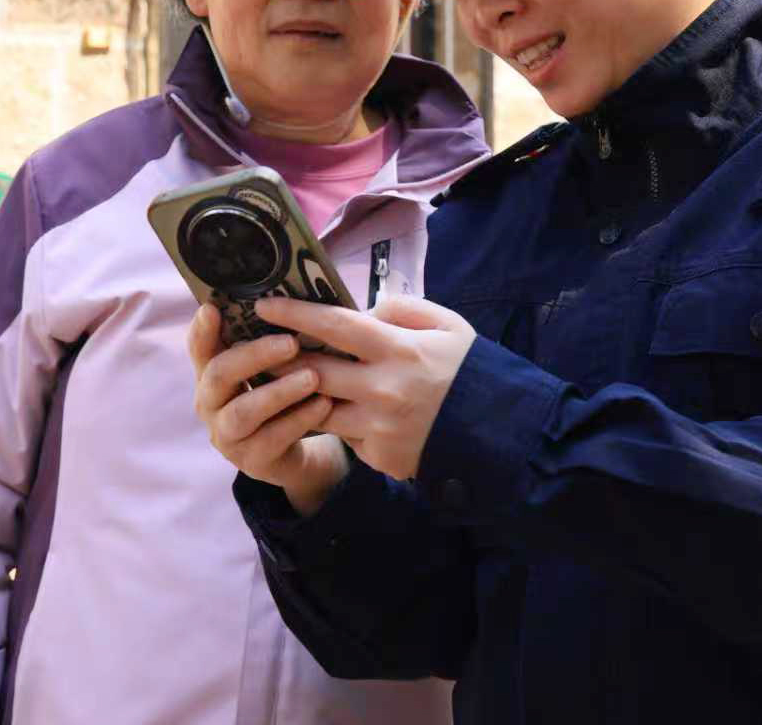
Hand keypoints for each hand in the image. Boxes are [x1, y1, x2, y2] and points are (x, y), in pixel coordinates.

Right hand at [188, 304, 349, 513]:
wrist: (289, 452)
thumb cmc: (277, 397)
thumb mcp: (267, 369)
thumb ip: (264, 341)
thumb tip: (288, 299)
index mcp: (210, 374)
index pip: (198, 347)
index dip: (201, 330)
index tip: (212, 308)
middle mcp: (209, 404)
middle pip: (218, 374)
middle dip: (254, 355)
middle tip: (291, 342)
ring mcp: (227, 435)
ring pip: (243, 411)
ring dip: (279, 392)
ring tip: (312, 377)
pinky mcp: (251, 461)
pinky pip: (272, 439)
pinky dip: (299, 419)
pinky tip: (323, 404)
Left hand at [258, 294, 476, 481]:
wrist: (500, 432)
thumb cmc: (469, 370)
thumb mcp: (445, 324)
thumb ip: (399, 309)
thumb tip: (359, 310)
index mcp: (398, 350)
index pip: (334, 326)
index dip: (295, 313)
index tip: (264, 305)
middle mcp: (382, 390)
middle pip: (312, 371)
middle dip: (280, 358)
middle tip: (261, 347)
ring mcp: (378, 428)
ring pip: (318, 409)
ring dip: (300, 395)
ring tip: (287, 380)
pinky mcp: (379, 457)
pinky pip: (346, 437)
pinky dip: (341, 423)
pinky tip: (344, 414)